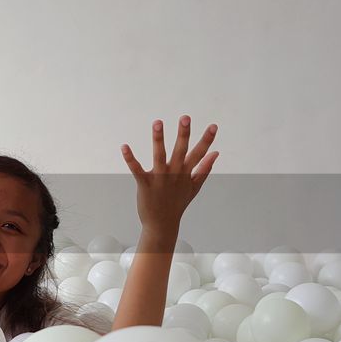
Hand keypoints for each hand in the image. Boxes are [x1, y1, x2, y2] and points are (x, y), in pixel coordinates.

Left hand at [120, 115, 218, 235]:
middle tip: (185, 117)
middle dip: (183, 134)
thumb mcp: (194, 186)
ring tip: (157, 122)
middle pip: (180, 151)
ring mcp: (160, 179)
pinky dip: (130, 158)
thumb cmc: (178, 203)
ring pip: (160, 156)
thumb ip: (204, 169)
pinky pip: (137, 169)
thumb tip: (216, 153)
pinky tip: (124, 147)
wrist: (162, 224)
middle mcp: (174, 174)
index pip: (199, 154)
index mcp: (186, 173)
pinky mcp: (145, 184)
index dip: (207, 140)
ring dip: (158, 139)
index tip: (214, 126)